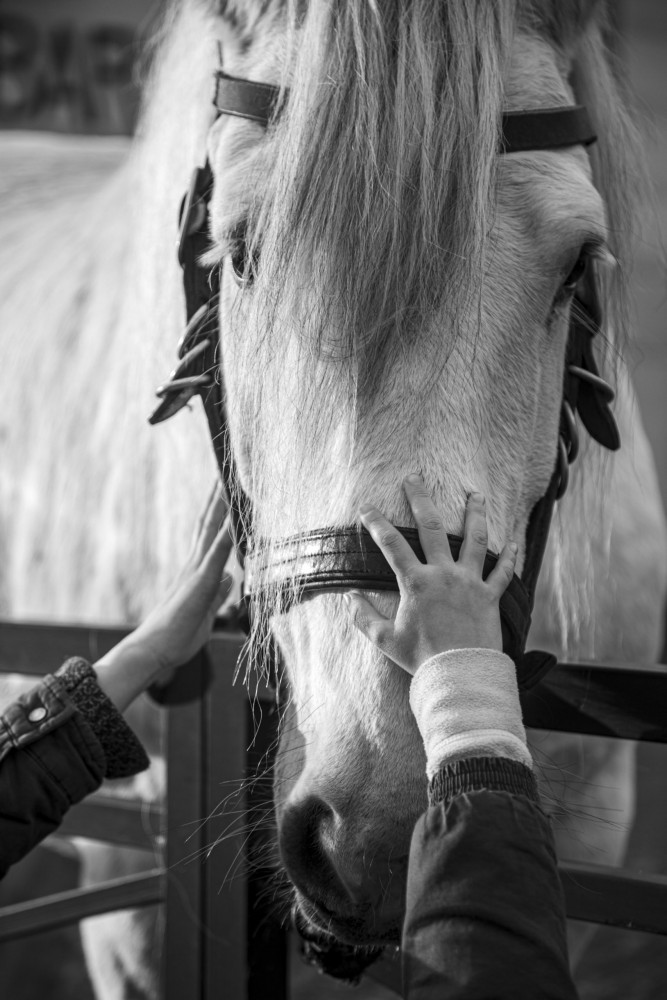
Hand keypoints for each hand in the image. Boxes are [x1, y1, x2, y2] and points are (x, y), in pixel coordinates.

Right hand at [94, 488, 233, 710]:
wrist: (153, 651)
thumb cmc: (177, 635)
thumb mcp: (206, 609)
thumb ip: (218, 592)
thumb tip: (230, 578)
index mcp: (198, 570)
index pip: (212, 532)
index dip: (221, 509)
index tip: (228, 485)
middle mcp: (196, 564)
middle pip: (210, 521)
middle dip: (220, 494)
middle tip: (226, 466)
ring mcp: (196, 572)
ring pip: (211, 530)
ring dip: (223, 505)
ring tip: (231, 479)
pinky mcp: (199, 585)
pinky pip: (215, 556)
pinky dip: (224, 536)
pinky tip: (233, 520)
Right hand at [343, 475, 517, 674]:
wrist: (461, 675)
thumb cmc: (422, 659)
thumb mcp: (385, 640)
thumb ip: (364, 617)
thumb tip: (350, 598)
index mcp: (416, 583)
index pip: (391, 545)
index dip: (376, 524)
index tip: (366, 508)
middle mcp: (444, 574)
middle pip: (432, 528)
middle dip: (421, 500)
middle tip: (414, 479)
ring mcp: (471, 583)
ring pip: (475, 539)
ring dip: (475, 513)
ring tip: (475, 494)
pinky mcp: (491, 596)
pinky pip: (504, 572)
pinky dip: (511, 556)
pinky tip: (514, 541)